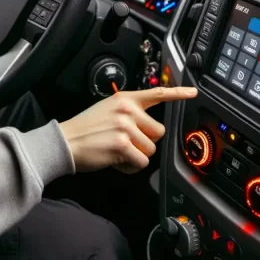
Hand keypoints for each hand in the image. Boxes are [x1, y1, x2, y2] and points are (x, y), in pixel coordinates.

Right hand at [59, 86, 198, 173]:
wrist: (65, 142)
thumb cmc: (86, 130)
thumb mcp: (107, 110)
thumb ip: (128, 113)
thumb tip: (147, 127)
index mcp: (125, 99)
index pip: (156, 93)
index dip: (178, 93)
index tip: (193, 92)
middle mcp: (127, 110)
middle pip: (158, 132)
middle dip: (145, 142)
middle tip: (125, 143)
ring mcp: (125, 127)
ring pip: (151, 149)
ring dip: (137, 156)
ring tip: (117, 151)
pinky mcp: (123, 145)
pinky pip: (141, 162)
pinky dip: (130, 167)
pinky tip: (116, 160)